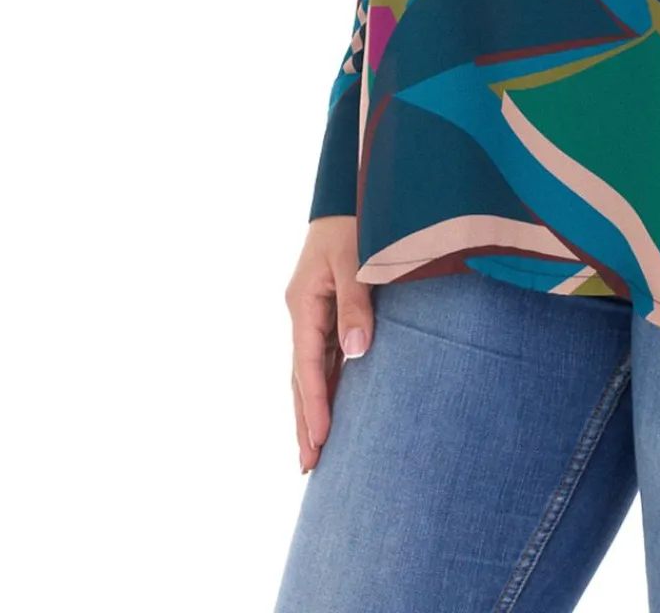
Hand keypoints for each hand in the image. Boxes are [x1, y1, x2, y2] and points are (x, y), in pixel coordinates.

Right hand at [285, 215, 373, 473]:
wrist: (349, 194)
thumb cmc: (355, 222)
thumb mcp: (356, 261)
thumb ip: (355, 304)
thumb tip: (357, 352)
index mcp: (303, 304)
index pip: (308, 365)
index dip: (315, 404)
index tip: (319, 440)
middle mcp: (303, 313)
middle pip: (302, 377)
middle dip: (305, 420)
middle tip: (308, 466)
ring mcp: (312, 313)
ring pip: (312, 370)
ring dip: (314, 407)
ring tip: (316, 449)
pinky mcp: (326, 309)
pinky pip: (325, 355)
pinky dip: (328, 383)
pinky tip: (335, 405)